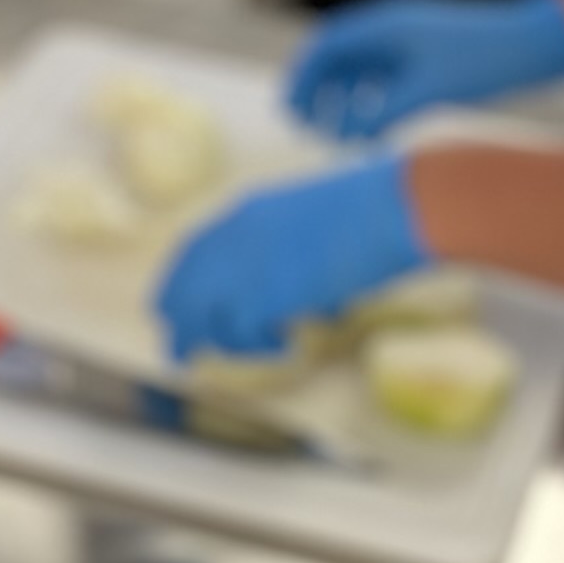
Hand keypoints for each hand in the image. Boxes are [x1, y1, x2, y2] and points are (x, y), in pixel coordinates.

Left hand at [155, 153, 426, 361]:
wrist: (390, 209)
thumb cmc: (372, 210)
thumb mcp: (312, 218)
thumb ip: (283, 246)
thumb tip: (281, 287)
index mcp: (246, 212)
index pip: (192, 252)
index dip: (181, 284)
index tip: (173, 308)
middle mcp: (234, 237)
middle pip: (184, 289)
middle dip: (182, 323)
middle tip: (181, 353)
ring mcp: (244, 265)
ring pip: (205, 318)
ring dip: (228, 341)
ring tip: (264, 346)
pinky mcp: (262, 295)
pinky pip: (239, 334)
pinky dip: (260, 347)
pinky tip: (286, 346)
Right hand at [285, 0, 563, 138]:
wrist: (538, 42)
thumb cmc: (485, 61)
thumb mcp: (428, 90)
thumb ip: (383, 111)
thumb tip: (349, 133)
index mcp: (385, 24)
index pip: (325, 46)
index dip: (302, 79)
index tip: (289, 111)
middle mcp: (392, 26)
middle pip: (336, 56)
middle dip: (316, 91)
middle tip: (303, 126)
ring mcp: (410, 39)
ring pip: (360, 68)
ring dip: (342, 99)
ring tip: (335, 136)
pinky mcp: (429, 55)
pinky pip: (384, 76)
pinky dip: (370, 100)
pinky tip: (373, 131)